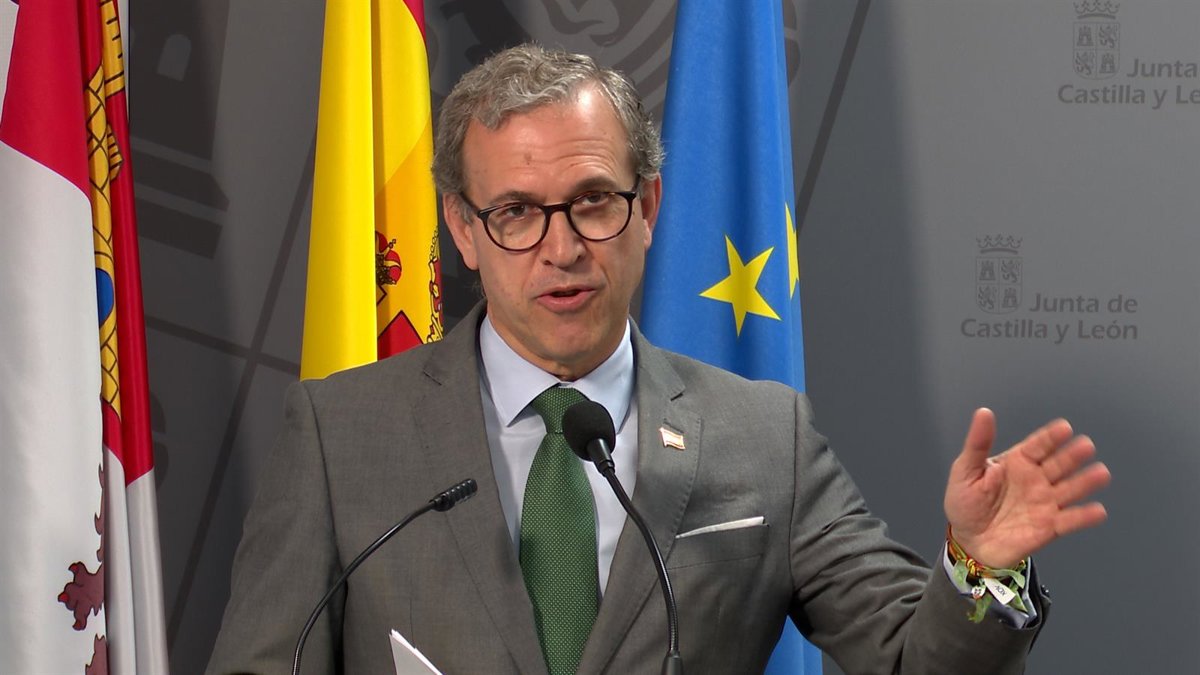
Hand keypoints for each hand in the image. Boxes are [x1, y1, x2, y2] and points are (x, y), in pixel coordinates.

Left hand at [943, 408, 1110, 568]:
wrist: (968, 540)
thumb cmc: (966, 502)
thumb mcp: (966, 470)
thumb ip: (977, 444)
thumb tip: (984, 413)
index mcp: (1018, 462)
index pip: (1038, 445)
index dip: (1050, 437)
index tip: (1064, 428)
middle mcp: (1037, 479)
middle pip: (1058, 464)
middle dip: (1072, 455)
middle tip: (1086, 445)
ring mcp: (1045, 503)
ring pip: (1069, 490)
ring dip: (1085, 482)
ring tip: (1100, 473)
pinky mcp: (1049, 527)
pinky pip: (1068, 521)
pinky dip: (1083, 517)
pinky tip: (1097, 511)